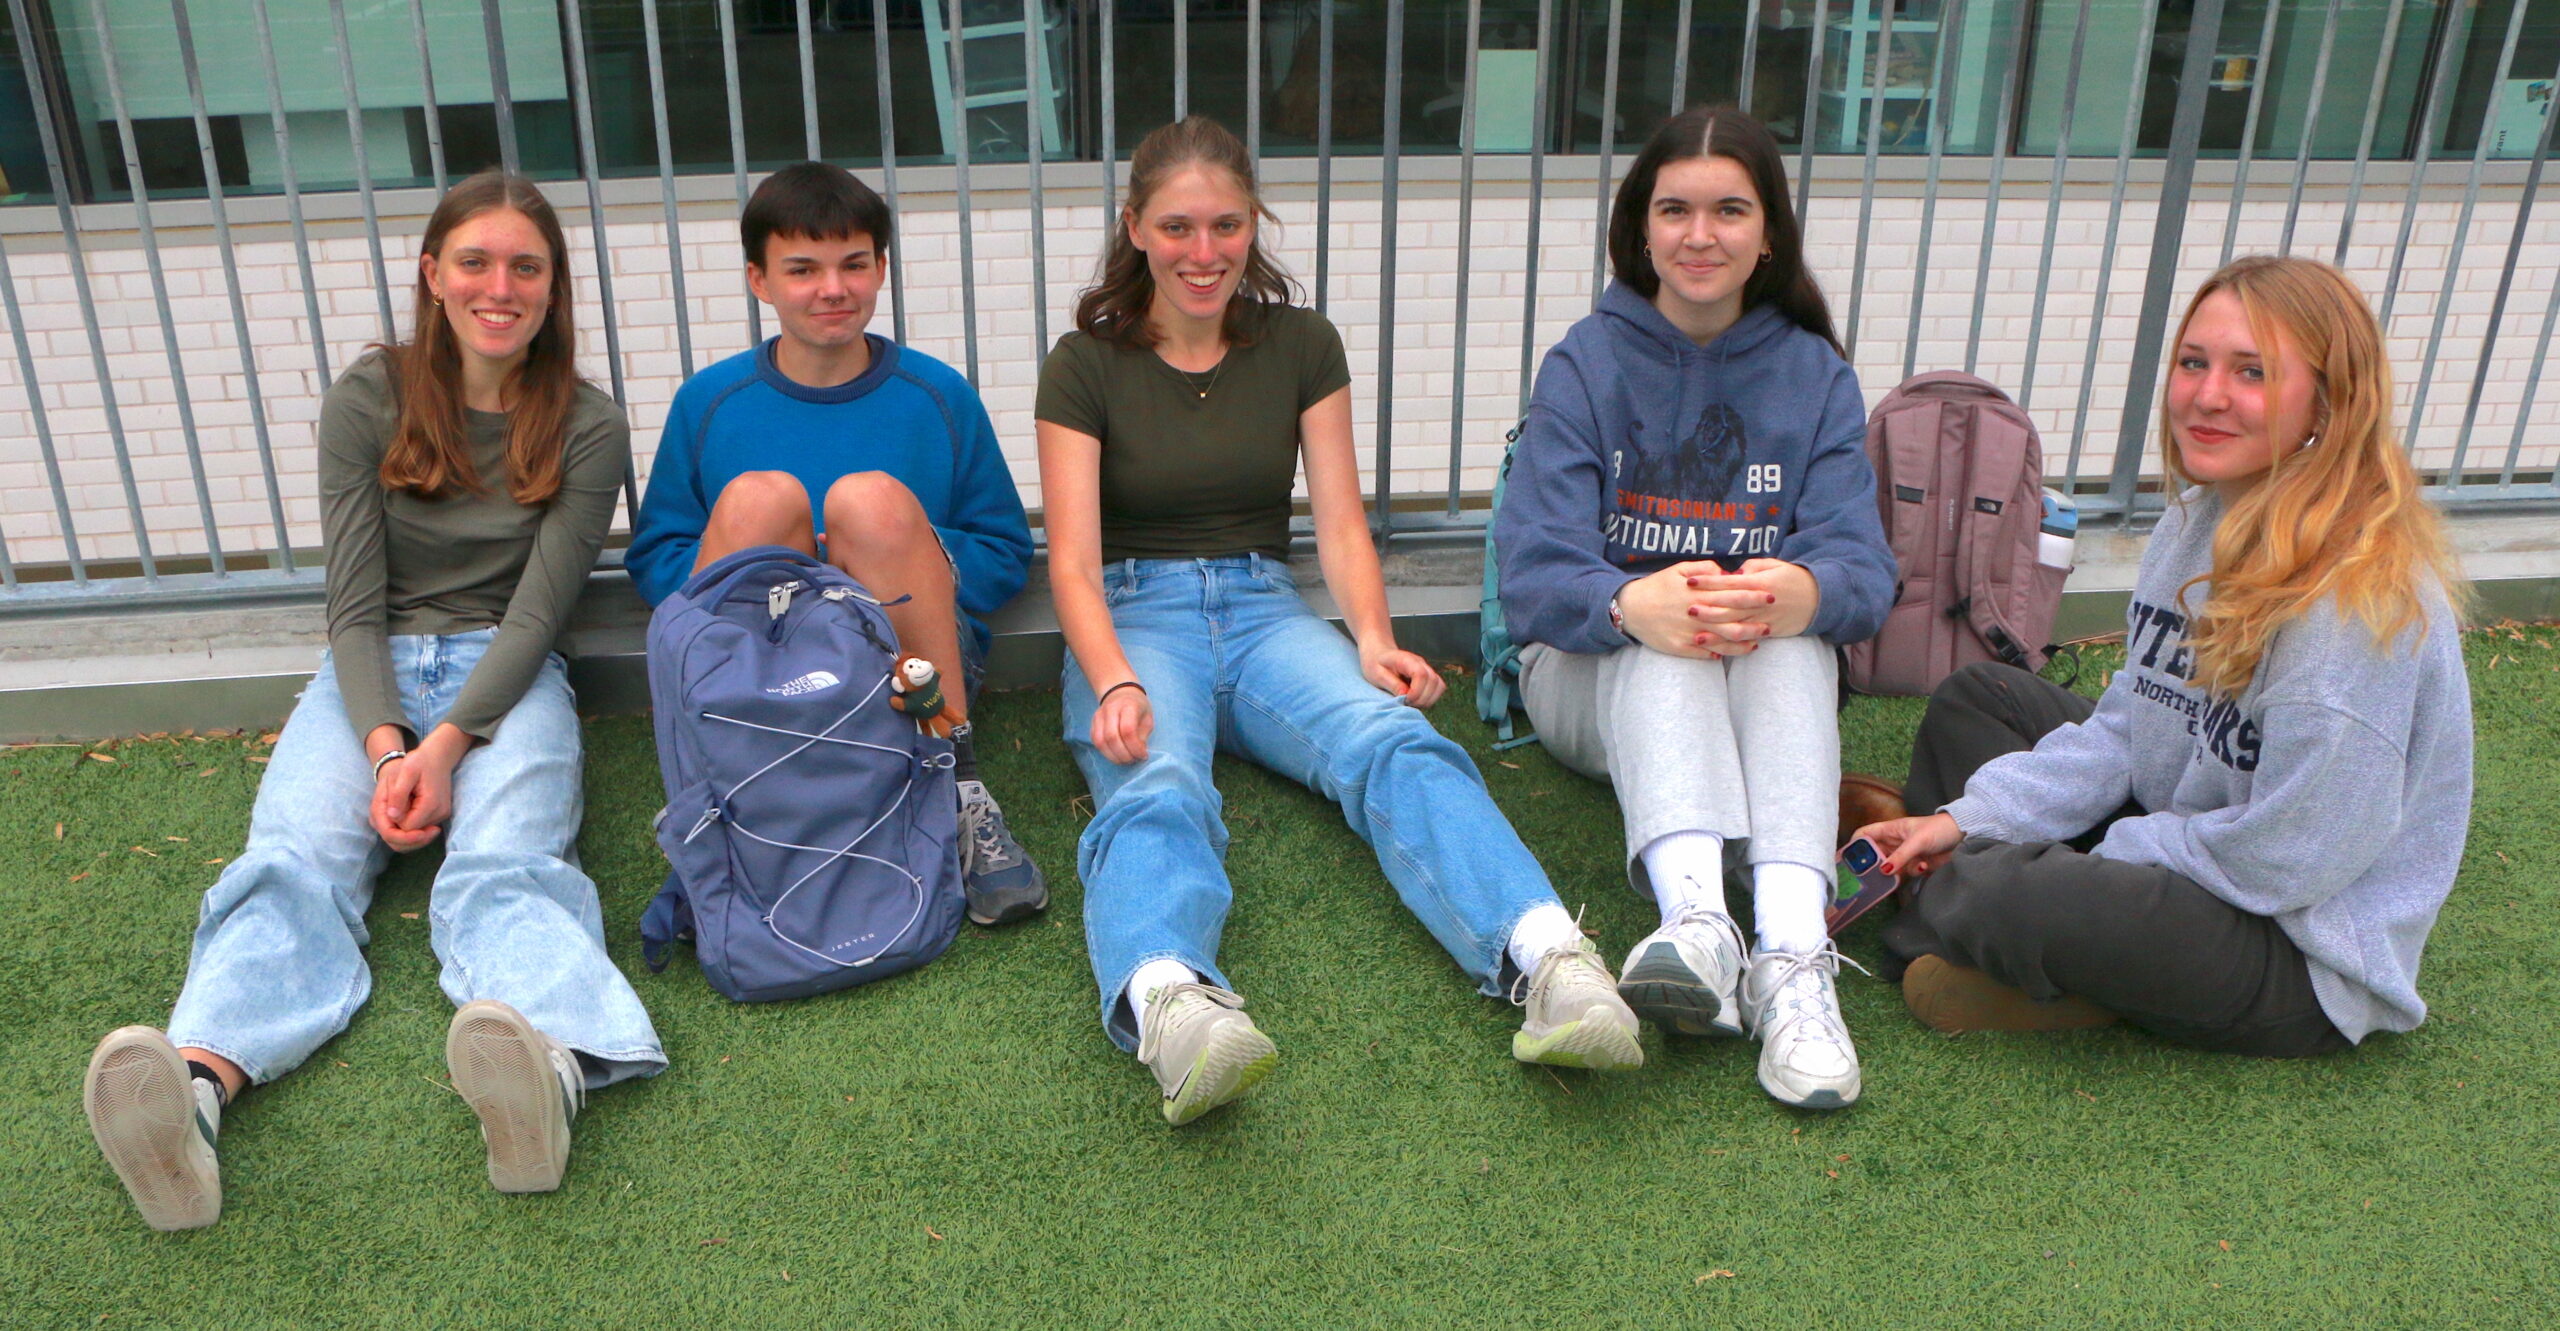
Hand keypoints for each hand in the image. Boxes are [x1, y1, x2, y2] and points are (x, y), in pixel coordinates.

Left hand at [371, 724, 465, 851]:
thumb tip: (392, 817)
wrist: (438, 756)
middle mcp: (439, 815)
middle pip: (411, 838)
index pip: (406, 829)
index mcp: (431, 804)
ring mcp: (441, 817)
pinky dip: (408, 824)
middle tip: (391, 807)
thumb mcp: (406, 771)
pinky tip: (406, 807)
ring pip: (414, 836)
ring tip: (400, 805)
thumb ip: (398, 795)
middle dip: (396, 828)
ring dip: (401, 827)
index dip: (393, 821)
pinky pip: (420, 830)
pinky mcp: (439, 816)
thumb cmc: (420, 761)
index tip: (390, 803)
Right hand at [1091, 681, 1153, 765]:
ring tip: (1125, 760)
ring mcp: (1099, 716)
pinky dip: (1106, 752)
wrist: (1120, 692)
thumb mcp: (1148, 718)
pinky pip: (1095, 742)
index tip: (1143, 755)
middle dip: (1124, 755)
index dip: (1135, 747)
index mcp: (1128, 706)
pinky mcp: (1092, 723)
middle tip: (1133, 760)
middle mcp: (1111, 709)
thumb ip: (1143, 735)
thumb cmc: (1137, 707)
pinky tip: (1116, 755)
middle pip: (1112, 737)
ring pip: (1100, 741)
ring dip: (1113, 756)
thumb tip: (1138, 753)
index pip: (1128, 730)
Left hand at [1359, 640, 1445, 708]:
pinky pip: (1438, 688)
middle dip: (1422, 698)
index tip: (1405, 699)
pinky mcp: (1428, 676)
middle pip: (1434, 681)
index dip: (1416, 691)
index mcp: (1406, 660)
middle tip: (1407, 703)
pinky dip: (1430, 698)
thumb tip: (1405, 695)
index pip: (1421, 674)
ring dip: (1428, 699)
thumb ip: (1391, 684)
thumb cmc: (1374, 664)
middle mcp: (1420, 663)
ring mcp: (1426, 668)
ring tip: (1412, 703)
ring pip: (1439, 685)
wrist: (1377, 652)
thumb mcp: (1376, 674)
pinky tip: (1416, 700)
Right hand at [1616, 562, 1773, 657]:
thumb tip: (1727, 574)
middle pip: (1732, 619)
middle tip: (1772, 622)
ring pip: (1722, 641)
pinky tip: (1733, 652)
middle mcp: (1695, 614)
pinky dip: (1721, 653)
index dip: (1753, 595)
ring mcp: (1688, 633)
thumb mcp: (1678, 569)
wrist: (1629, 608)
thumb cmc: (1656, 586)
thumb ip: (1705, 568)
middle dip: (1754, 621)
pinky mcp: (1679, 648)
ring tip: (1757, 641)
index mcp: (1697, 593)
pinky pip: (1705, 654)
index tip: (1771, 595)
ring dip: (1742, 642)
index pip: (1732, 594)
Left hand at [1692, 558, 1820, 639]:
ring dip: (1715, 632)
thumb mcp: (1774, 565)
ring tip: (1695, 634)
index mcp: (1759, 582)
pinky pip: (1747, 639)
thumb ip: (1752, 567)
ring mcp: (1765, 619)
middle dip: (1707, 608)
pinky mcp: (1770, 632)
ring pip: (1736, 627)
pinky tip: (1717, 648)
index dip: (1708, 582)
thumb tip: (1732, 574)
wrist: (1819, 598)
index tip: (1689, 581)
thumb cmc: (1793, 578)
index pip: (1728, 583)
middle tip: (1686, 608)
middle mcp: (1760, 602)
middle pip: (1729, 607)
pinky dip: (1731, 645)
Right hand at [1855, 812, 1964, 878]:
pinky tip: (1923, 867)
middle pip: (1874, 854)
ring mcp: (1905, 855)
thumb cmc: (1939, 830)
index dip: (1854, 845)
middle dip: (1870, 865)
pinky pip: (1904, 874)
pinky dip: (1911, 873)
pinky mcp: (1916, 865)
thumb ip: (1900, 856)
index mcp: (1891, 829)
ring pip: (1888, 867)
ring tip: (1895, 876)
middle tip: (1864, 877)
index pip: (1866, 835)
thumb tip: (1883, 871)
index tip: (1845, 859)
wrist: (1965, 836)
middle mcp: (1895, 842)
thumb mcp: (1917, 841)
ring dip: (1892, 872)